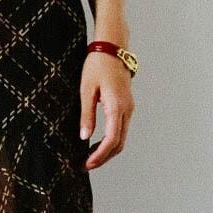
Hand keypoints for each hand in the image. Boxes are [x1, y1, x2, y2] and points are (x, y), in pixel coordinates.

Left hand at [80, 51, 133, 169]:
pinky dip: (110, 141)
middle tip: (85, 165)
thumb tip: (84, 137)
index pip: (112, 139)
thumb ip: (86, 115)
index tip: (87, 164)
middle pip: (119, 143)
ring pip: (121, 138)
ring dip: (107, 151)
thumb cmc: (97, 64)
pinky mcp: (126, 106)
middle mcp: (126, 110)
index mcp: (117, 106)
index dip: (100, 155)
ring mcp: (128, 108)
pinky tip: (96, 143)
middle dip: (103, 158)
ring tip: (89, 157)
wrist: (112, 47)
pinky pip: (121, 129)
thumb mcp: (86, 90)